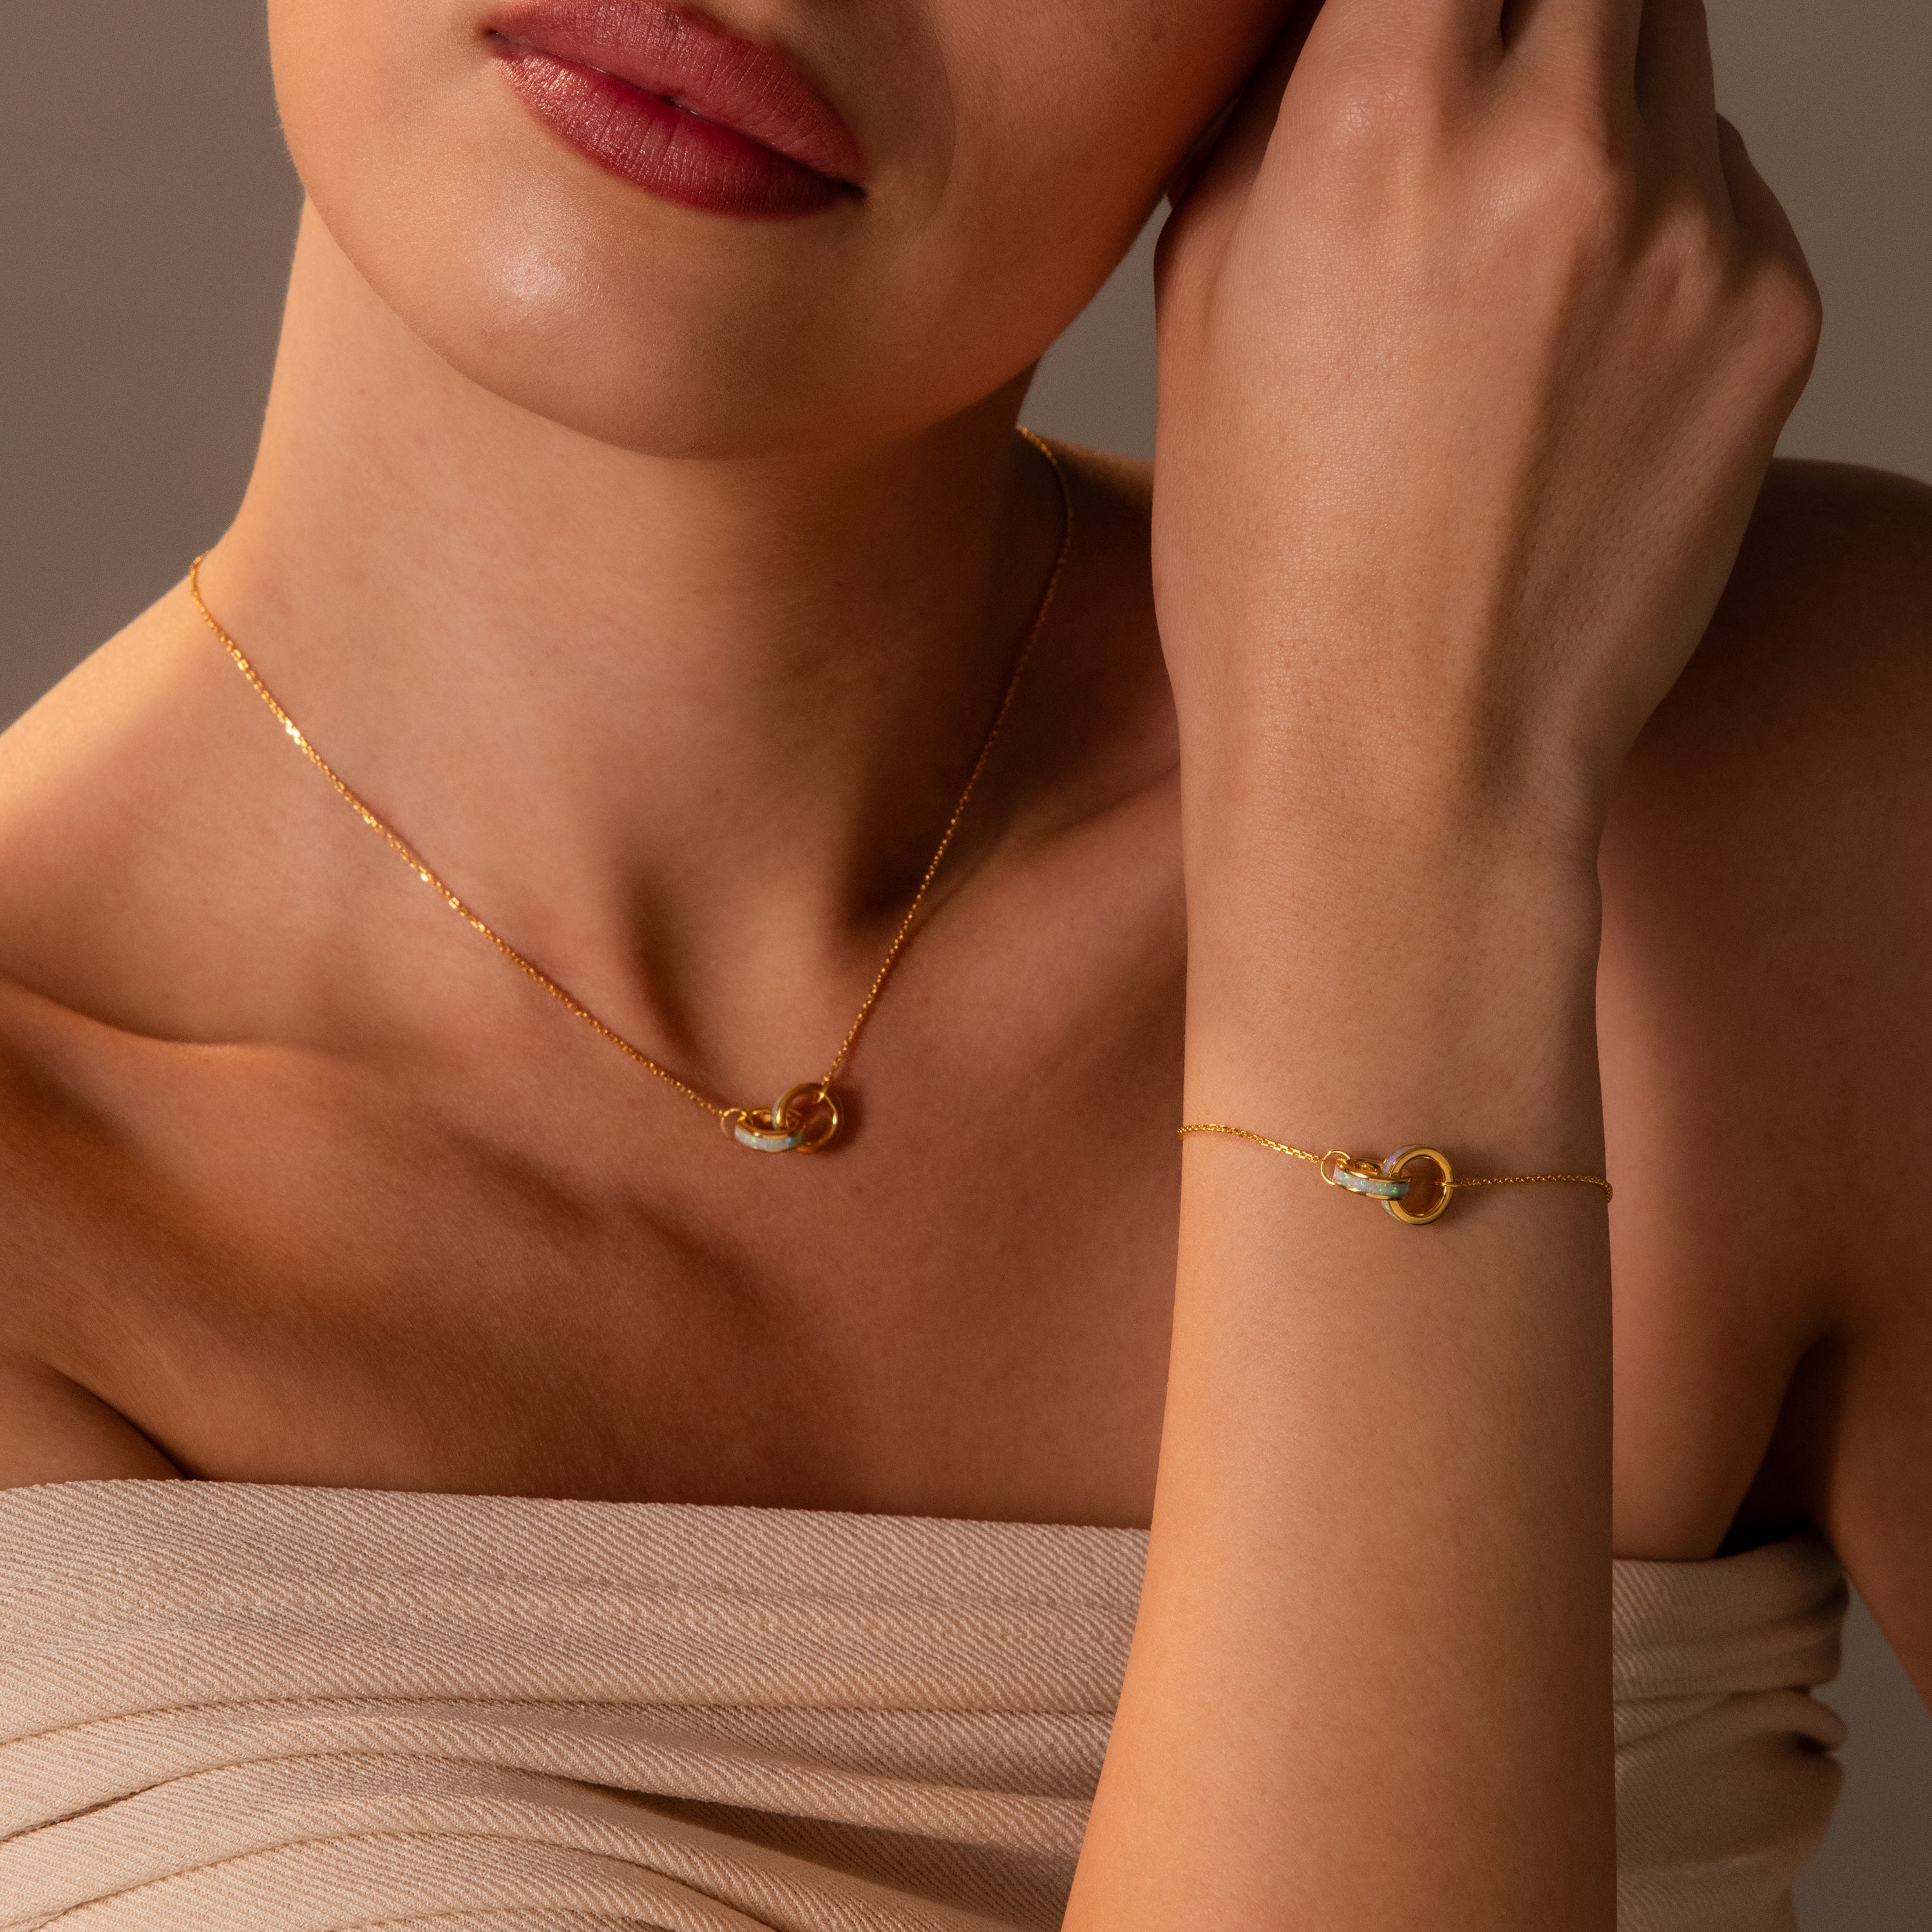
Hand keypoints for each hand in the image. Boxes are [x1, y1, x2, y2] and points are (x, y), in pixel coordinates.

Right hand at [1152, 0, 1819, 850]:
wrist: (1404, 762)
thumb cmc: (1271, 568)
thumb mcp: (1205, 302)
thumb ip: (1283, 107)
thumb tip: (1337, 14)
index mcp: (1382, 123)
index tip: (1414, 18)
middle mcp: (1560, 143)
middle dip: (1520, 0)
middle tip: (1466, 99)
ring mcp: (1693, 228)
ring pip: (1670, 49)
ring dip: (1594, 94)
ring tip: (1510, 254)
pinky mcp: (1778, 313)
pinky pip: (1727, 188)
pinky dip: (1661, 221)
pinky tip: (1577, 355)